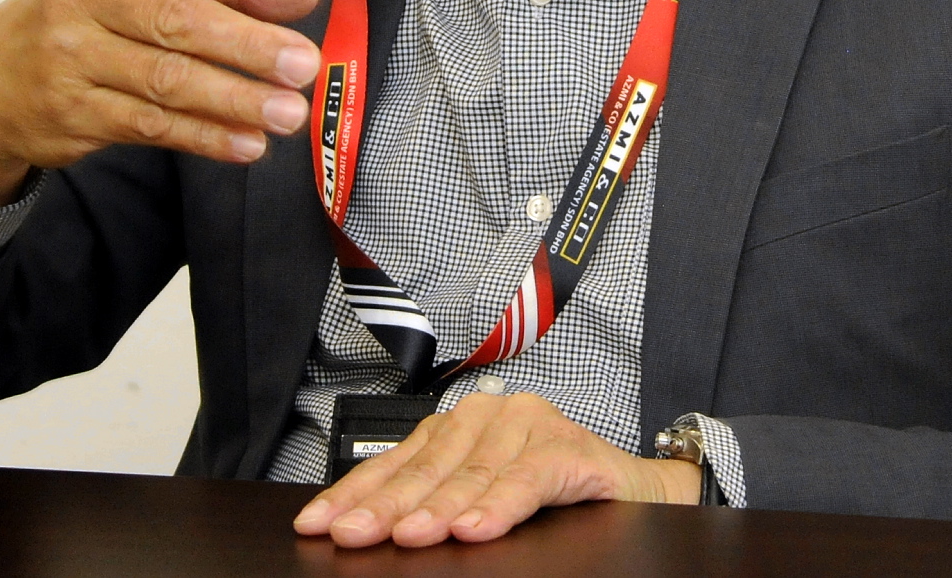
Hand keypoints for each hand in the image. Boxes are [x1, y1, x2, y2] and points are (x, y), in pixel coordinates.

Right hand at [0, 0, 321, 204]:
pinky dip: (205, 136)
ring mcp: (73, 58)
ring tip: (290, 112)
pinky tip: (248, 143)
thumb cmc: (89, 14)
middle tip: (304, 62)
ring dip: (235, 99)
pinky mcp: (75, 113)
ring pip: (166, 80)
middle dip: (247, 42)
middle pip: (176, 18)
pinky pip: (151, 126)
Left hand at [292, 391, 700, 547]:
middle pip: (429, 468)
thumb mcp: (479, 501)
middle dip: (385, 505)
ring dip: (438, 509)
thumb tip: (371, 531)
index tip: (319, 523)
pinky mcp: (570, 447)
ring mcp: (531, 426)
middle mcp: (491, 415)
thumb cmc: (548, 497)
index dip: (355, 493)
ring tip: (409, 536)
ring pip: (474, 474)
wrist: (631, 491)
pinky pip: (528, 479)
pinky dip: (499, 505)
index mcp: (461, 426)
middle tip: (353, 533)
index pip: (398, 462)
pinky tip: (474, 529)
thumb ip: (434, 503)